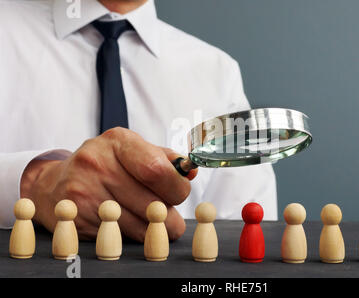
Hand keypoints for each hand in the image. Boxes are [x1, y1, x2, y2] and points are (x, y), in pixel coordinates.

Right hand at [20, 127, 197, 241]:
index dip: (177, 187)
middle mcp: (97, 163)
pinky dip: (131, 235)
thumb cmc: (105, 165)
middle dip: (170, 215)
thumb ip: (165, 159)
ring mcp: (84, 192)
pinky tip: (126, 223)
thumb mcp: (132, 150)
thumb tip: (191, 172)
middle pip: (152, 203)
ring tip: (150, 220)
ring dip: (153, 229)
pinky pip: (121, 237)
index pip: (157, 170)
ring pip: (140, 226)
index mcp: (118, 141)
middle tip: (169, 214)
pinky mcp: (77, 218)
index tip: (180, 193)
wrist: (54, 183)